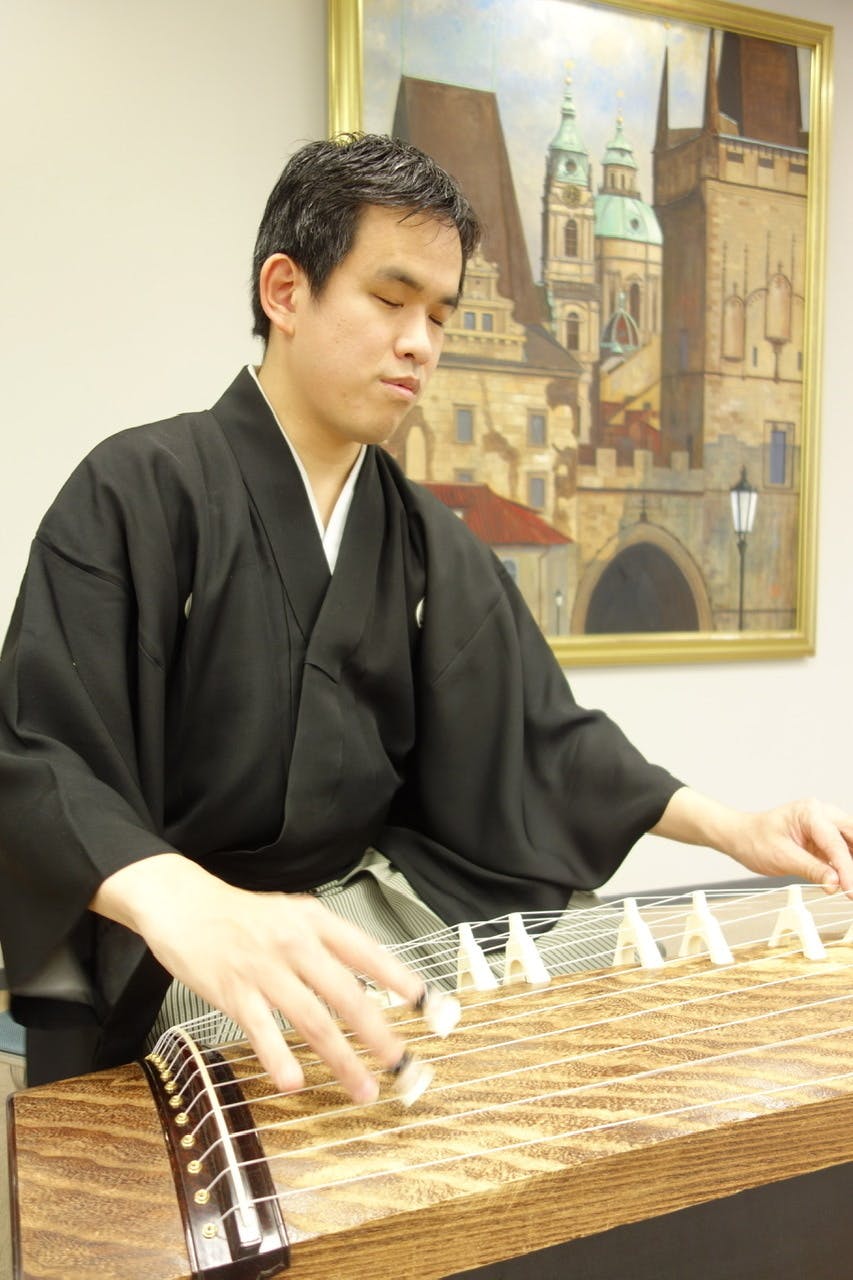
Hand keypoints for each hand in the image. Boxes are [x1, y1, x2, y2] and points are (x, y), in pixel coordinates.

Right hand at [91, 854, 425, 1101]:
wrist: (182, 902)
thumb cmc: (240, 915)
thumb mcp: (291, 913)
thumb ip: (327, 944)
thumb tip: (370, 979)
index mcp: (314, 921)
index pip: (368, 951)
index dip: (400, 979)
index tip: (429, 1005)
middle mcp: (295, 942)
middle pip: (347, 993)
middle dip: (378, 1032)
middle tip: (401, 1061)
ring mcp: (264, 968)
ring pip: (312, 1019)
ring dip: (341, 1058)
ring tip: (363, 1087)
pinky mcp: (232, 990)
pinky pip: (261, 1029)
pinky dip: (278, 1057)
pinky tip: (293, 1082)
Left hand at [652, 788, 852, 894]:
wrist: (740, 836)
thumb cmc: (754, 840)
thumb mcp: (781, 858)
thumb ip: (811, 870)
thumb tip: (836, 883)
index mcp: (810, 812)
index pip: (836, 844)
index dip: (847, 871)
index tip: (851, 891)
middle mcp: (821, 813)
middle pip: (852, 837)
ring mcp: (824, 824)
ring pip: (850, 842)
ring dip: (852, 862)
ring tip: (851, 886)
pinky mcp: (823, 838)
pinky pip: (842, 849)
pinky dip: (847, 864)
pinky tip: (846, 880)